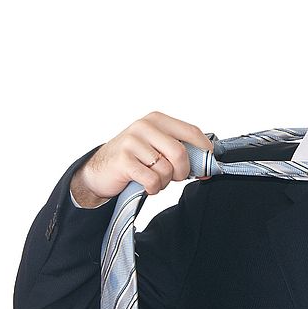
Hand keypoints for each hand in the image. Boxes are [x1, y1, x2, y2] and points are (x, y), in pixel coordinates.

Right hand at [70, 111, 213, 207]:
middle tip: (175, 177)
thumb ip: (180, 150)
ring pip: (166, 169)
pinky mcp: (123, 160)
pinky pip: (152, 180)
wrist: (99, 171)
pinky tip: (146, 185)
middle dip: (183, 171)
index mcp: (157, 120)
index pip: (192, 131)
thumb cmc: (133, 159)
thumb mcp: (157, 147)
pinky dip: (153, 188)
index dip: (204, 150)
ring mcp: (132, 142)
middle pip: (180, 153)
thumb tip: (208, 166)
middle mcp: (145, 126)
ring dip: (164, 182)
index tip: (208, 165)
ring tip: (154, 179)